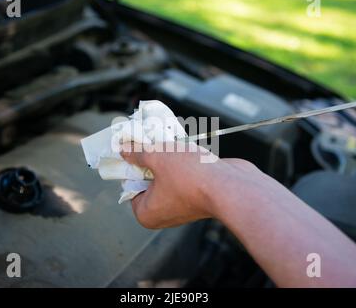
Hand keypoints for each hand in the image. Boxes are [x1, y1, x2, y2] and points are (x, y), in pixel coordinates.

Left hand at [120, 142, 265, 228]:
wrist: (231, 186)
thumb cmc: (191, 177)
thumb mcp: (157, 157)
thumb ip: (138, 153)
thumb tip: (124, 149)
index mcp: (147, 213)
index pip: (130, 187)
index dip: (131, 165)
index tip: (135, 148)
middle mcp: (163, 214)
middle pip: (148, 180)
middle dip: (152, 159)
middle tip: (153, 141)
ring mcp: (182, 206)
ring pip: (167, 176)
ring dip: (169, 158)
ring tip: (171, 144)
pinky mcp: (198, 196)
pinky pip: (184, 177)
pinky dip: (184, 163)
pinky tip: (186, 149)